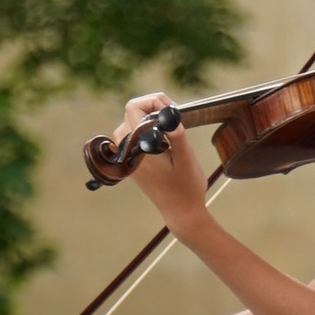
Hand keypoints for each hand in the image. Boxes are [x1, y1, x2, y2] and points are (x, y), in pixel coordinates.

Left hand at [107, 89, 213, 238]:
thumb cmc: (186, 188)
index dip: (153, 101)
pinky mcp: (133, 163)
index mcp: (138, 148)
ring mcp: (128, 158)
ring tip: (171, 128)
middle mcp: (128, 152)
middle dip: (152, 108)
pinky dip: (147, 131)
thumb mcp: (186, 159)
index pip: (134, 109)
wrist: (181, 213)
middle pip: (131, 114)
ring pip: (131, 124)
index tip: (173, 110)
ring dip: (150, 119)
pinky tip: (165, 140)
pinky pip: (134, 137)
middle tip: (175, 117)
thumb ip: (176, 135)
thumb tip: (169, 115)